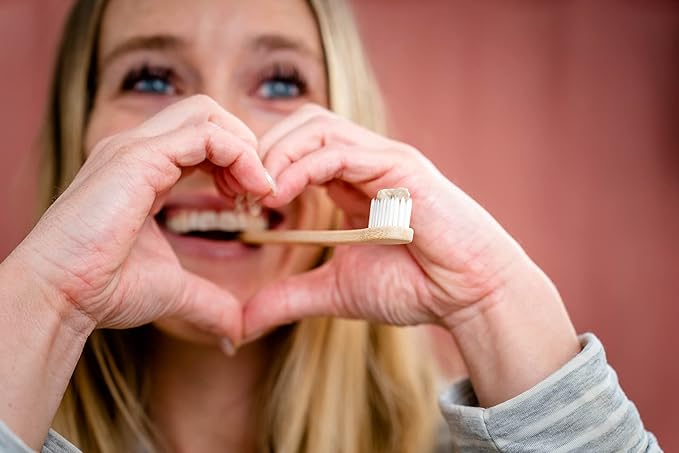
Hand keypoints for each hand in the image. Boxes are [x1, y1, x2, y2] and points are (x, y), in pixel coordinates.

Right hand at [13, 95, 272, 340]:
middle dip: (244, 145)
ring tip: (255, 191)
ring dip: (245, 148)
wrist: (61, 296)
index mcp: (144, 169)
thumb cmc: (104, 289)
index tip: (252, 202)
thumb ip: (210, 302)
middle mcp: (138, 150)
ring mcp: (135, 148)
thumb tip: (237, 333)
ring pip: (208, 114)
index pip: (202, 137)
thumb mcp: (173, 290)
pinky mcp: (138, 157)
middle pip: (207, 113)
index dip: (236, 161)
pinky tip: (249, 192)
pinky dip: (239, 155)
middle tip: (256, 192)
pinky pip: (206, 135)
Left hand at [242, 104, 535, 337]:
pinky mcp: (400, 165)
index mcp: (352, 180)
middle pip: (301, 123)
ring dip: (277, 154)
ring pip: (316, 127)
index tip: (237, 202)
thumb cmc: (415, 286)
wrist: (467, 295)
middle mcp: (367, 160)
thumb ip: (289, 297)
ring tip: (258, 193)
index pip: (297, 146)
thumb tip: (240, 324)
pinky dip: (302, 167)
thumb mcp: (336, 290)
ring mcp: (384, 158)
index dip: (262, 164)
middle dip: (262, 151)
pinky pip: (339, 152)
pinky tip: (280, 194)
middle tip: (240, 193)